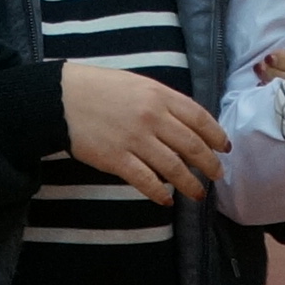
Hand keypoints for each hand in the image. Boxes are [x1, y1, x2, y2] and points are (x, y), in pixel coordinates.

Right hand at [60, 61, 229, 205]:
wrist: (60, 98)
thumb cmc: (99, 88)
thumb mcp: (137, 84)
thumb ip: (162, 102)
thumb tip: (186, 125)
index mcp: (159, 95)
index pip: (199, 118)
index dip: (216, 135)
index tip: (224, 148)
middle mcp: (152, 117)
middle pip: (192, 146)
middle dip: (209, 164)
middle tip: (217, 175)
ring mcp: (135, 140)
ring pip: (174, 168)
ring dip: (190, 184)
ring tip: (197, 193)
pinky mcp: (117, 159)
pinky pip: (146, 181)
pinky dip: (160, 194)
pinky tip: (166, 200)